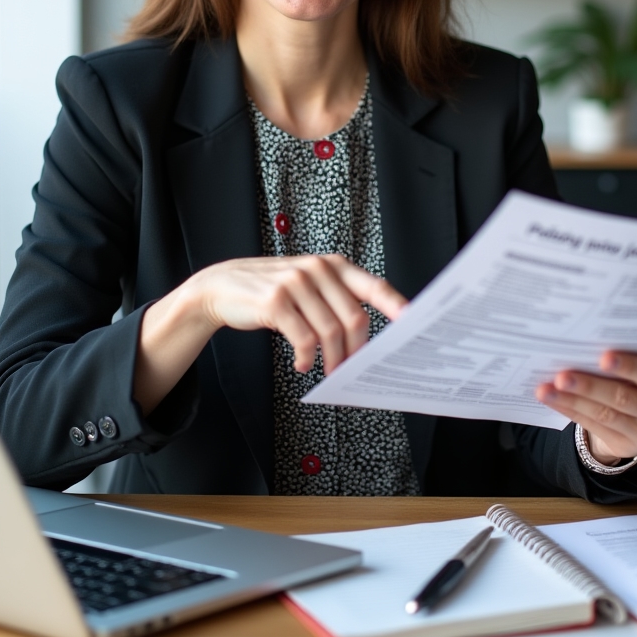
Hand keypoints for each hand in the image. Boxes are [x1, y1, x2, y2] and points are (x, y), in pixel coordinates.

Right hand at [192, 254, 406, 372]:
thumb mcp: (308, 285)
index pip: (374, 286)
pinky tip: (301, 363)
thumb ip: (335, 300)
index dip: (396, 305)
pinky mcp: (275, 301)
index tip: (413, 324)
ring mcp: (296, 283)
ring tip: (328, 370)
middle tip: (351, 369)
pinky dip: (305, 358)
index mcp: (333, 265)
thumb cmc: (273, 291)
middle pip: (354, 318)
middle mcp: (317, 269)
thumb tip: (364, 338)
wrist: (222, 286)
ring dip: (332, 359)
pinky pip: (303, 339)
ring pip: (330, 332)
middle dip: (356, 350)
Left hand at [535, 351, 636, 465]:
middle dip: (590, 385)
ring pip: (605, 414)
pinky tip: (553, 399)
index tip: (603, 357)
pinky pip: (594, 426)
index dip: (629, 366)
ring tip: (548, 388)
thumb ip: (625, 359)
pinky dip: (570, 410)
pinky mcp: (627, 446)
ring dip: (572, 400)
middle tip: (563, 375)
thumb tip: (584, 344)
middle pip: (624, 398)